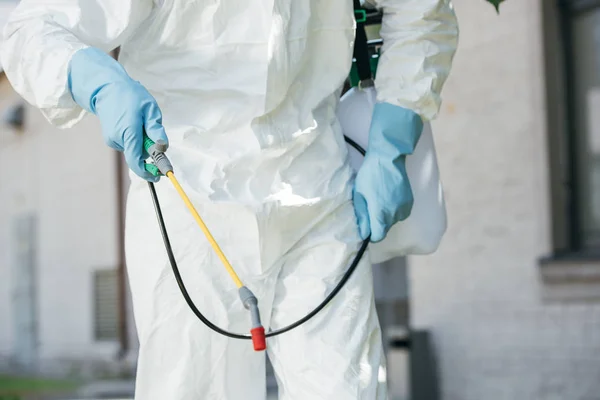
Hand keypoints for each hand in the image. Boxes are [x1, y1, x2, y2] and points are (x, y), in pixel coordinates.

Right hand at [68, 47, 167, 181]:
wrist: (106, 88)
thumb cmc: (130, 96)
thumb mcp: (149, 109)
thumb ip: (156, 130)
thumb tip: (163, 147)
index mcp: (128, 132)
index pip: (136, 161)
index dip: (148, 172)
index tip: (160, 175)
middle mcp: (118, 139)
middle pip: (138, 155)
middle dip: (149, 149)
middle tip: (151, 130)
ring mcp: (112, 140)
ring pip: (134, 149)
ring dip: (141, 142)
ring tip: (139, 121)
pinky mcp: (110, 139)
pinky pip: (128, 144)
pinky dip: (134, 138)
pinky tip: (131, 123)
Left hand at [353, 102, 423, 241]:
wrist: (389, 158)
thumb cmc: (370, 174)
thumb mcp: (360, 194)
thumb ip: (362, 216)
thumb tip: (363, 233)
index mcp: (381, 214)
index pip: (377, 237)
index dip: (370, 234)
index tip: (365, 226)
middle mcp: (395, 214)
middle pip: (385, 229)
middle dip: (377, 224)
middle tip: (370, 208)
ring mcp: (404, 208)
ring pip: (393, 221)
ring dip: (386, 216)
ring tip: (379, 200)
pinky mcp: (410, 202)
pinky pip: (400, 213)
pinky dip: (394, 210)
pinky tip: (388, 197)